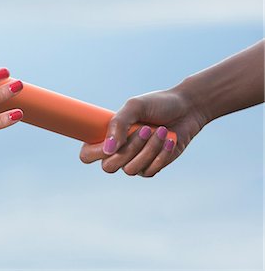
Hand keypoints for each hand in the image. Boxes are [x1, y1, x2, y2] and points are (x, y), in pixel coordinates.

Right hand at [79, 87, 207, 176]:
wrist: (188, 109)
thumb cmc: (158, 104)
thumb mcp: (135, 106)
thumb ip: (118, 124)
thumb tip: (108, 150)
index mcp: (107, 136)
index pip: (87, 155)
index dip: (95, 153)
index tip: (111, 142)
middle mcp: (118, 151)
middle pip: (109, 167)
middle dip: (129, 149)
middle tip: (145, 129)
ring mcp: (134, 161)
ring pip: (130, 170)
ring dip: (148, 149)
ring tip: (160, 130)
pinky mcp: (151, 167)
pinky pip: (149, 171)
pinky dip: (161, 154)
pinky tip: (169, 139)